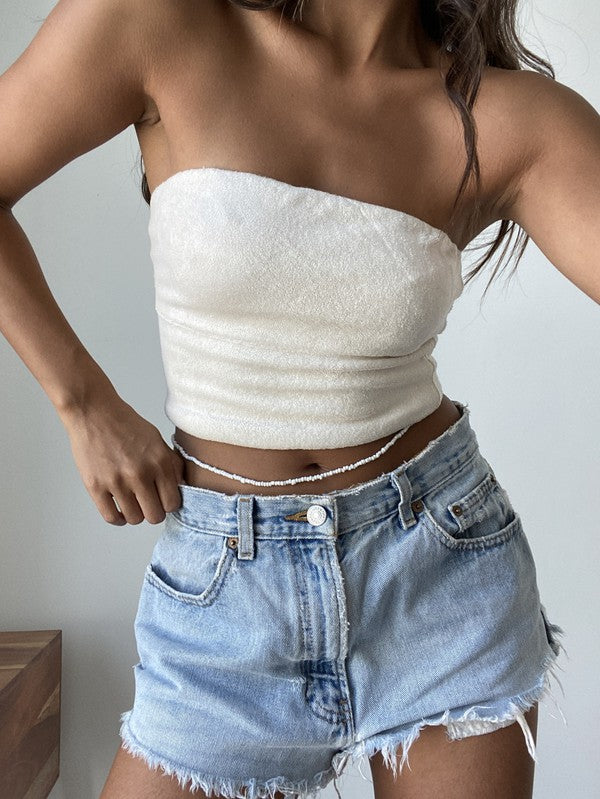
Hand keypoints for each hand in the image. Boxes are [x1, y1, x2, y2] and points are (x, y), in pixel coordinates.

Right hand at [62, 394, 185, 524]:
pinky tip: (119, 508)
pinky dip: (118, 518)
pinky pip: (112, 517)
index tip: (162, 499)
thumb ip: (171, 464)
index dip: (168, 504)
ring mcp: (117, 482)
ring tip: (132, 502)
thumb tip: (181, 487)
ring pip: (134, 519)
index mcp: (160, 462)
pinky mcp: (96, 486)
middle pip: (155, 516)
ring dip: (135, 514)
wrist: (94, 412)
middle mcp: (140, 474)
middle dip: (153, 512)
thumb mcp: (157, 440)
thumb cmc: (126, 424)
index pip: (173, 502)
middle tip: (148, 503)